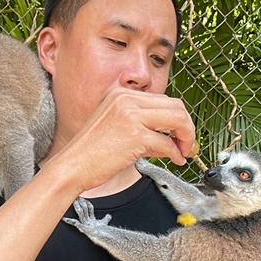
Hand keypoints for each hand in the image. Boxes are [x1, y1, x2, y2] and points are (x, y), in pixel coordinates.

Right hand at [53, 87, 195, 192]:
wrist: (72, 166)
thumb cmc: (91, 152)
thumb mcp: (117, 128)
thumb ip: (142, 126)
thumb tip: (169, 136)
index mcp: (121, 94)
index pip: (162, 99)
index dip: (177, 118)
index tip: (180, 135)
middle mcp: (126, 99)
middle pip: (175, 106)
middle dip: (187, 126)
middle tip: (187, 144)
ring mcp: (131, 115)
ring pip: (177, 120)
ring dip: (186, 137)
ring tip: (184, 151)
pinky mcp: (135, 135)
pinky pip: (167, 143)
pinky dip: (175, 154)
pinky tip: (175, 161)